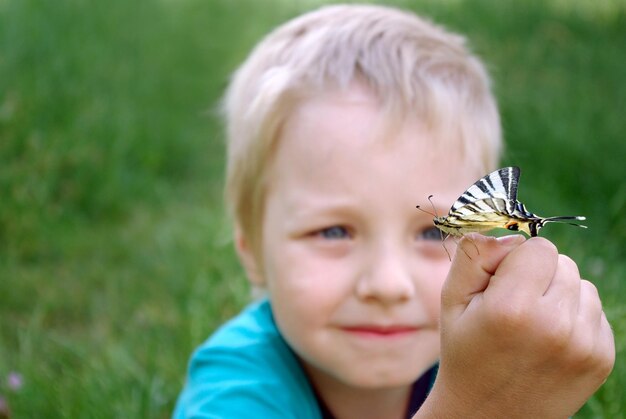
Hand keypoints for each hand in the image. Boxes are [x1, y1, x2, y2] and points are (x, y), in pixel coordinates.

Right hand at [418, 234, 614, 418]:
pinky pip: (593, 309)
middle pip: (562, 262)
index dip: (516, 260)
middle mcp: (555, 325)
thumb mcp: (451, 300)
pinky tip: (549, 339)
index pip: (539, 246)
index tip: (500, 284)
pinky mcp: (601, 357)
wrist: (489, 415)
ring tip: (532, 324)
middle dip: (537, 275)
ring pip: (580, 284)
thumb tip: (510, 234)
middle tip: (513, 307)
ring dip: (558, 295)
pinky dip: (573, 316)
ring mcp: (584, 344)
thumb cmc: (466, 351)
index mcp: (512, 308)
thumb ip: (473, 254)